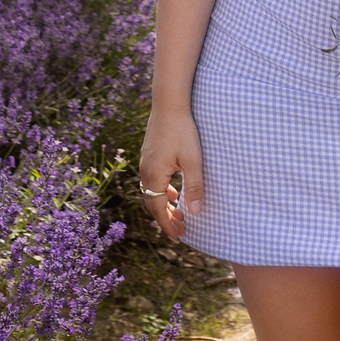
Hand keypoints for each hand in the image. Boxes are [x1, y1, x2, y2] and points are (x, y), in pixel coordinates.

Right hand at [138, 106, 203, 240]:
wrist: (169, 103)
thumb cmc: (182, 130)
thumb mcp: (193, 160)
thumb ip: (194, 186)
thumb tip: (194, 212)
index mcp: (153, 175)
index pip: (158, 210)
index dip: (167, 225)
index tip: (178, 238)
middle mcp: (145, 171)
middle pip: (152, 203)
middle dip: (166, 219)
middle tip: (181, 230)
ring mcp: (145, 161)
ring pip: (151, 192)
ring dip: (163, 205)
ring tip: (178, 213)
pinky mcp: (149, 154)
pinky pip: (152, 180)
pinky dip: (161, 191)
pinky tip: (172, 191)